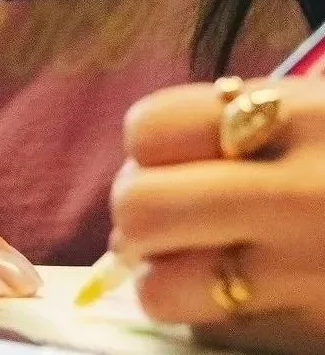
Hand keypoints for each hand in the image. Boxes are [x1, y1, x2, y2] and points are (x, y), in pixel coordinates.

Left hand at [111, 78, 324, 352]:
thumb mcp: (320, 112)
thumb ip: (243, 123)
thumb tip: (147, 158)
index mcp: (298, 119)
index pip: (152, 127)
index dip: (146, 147)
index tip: (164, 158)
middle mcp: (298, 198)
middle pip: (145, 208)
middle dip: (138, 216)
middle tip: (161, 220)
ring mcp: (312, 276)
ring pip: (170, 291)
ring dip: (166, 283)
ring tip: (194, 270)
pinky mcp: (321, 335)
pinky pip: (227, 336)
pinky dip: (217, 322)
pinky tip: (246, 301)